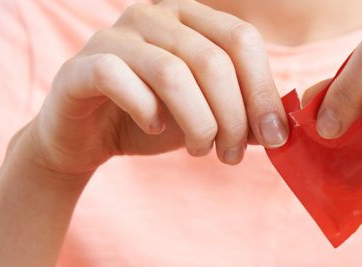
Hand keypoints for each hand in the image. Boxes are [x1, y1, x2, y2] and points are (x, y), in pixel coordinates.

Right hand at [29, 0, 287, 174]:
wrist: (88, 135)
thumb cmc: (154, 118)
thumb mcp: (207, 115)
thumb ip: (241, 113)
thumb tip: (279, 128)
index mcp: (191, 19)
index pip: (242, 40)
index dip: (263, 90)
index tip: (274, 137)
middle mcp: (154, 16)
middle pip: (213, 60)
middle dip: (233, 116)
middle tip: (232, 155)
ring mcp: (114, 35)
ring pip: (172, 72)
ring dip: (198, 122)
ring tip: (201, 150)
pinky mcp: (82, 64)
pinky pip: (120, 80)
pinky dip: (147, 111)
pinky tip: (155, 129)